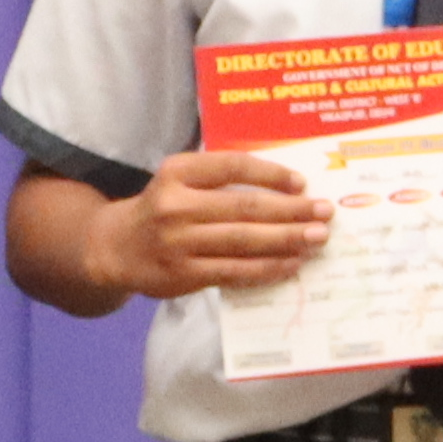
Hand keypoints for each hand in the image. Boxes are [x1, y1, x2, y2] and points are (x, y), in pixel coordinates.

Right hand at [125, 149, 328, 295]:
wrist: (116, 248)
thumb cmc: (162, 208)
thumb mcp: (180, 181)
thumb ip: (219, 178)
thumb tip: (287, 186)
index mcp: (178, 172)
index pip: (233, 167)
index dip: (271, 174)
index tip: (302, 183)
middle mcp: (176, 205)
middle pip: (245, 207)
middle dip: (291, 211)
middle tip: (325, 212)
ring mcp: (179, 242)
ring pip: (244, 241)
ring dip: (286, 240)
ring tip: (317, 238)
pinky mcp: (184, 274)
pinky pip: (234, 271)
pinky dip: (267, 268)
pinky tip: (291, 264)